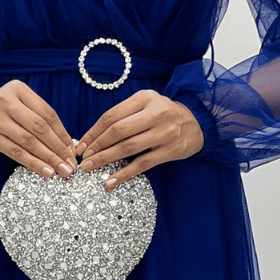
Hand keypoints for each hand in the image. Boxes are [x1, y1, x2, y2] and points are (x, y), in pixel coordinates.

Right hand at [0, 80, 78, 177]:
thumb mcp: (15, 105)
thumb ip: (36, 117)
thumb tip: (65, 145)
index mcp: (18, 89)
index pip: (47, 113)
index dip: (63, 134)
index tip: (73, 151)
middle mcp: (6, 100)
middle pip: (39, 127)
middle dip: (58, 148)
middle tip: (71, 165)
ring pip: (28, 141)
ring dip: (48, 159)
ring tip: (61, 171)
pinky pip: (15, 152)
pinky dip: (32, 163)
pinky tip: (44, 172)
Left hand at [75, 91, 203, 188]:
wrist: (198, 123)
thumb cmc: (164, 115)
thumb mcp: (146, 105)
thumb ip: (125, 115)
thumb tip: (93, 138)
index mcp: (145, 98)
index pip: (112, 116)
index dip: (93, 132)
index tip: (81, 145)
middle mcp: (155, 113)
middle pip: (118, 130)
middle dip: (97, 146)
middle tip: (83, 159)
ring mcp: (164, 132)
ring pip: (128, 148)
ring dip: (105, 160)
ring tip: (90, 168)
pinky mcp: (170, 150)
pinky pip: (142, 164)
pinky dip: (124, 174)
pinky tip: (110, 181)